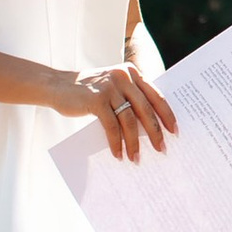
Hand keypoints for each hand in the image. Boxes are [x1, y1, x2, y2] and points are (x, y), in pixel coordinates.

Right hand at [51, 59, 177, 157]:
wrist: (57, 85)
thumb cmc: (89, 92)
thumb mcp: (113, 89)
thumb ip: (130, 99)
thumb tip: (151, 128)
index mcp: (132, 73)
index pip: (156, 95)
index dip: (166, 114)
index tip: (174, 131)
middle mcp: (123, 76)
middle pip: (146, 108)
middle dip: (155, 132)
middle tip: (161, 149)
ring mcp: (110, 87)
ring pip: (130, 119)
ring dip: (134, 142)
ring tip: (136, 158)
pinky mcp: (96, 99)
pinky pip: (112, 126)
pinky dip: (116, 142)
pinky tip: (118, 154)